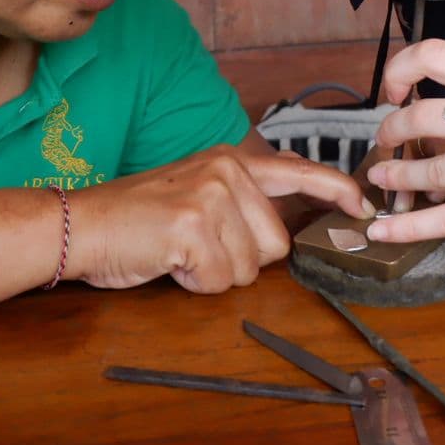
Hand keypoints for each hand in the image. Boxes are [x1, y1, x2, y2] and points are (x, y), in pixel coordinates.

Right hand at [67, 145, 374, 292]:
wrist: (79, 225)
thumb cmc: (135, 220)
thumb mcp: (195, 193)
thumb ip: (241, 201)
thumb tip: (286, 228)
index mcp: (230, 160)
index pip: (300, 171)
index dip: (338, 191)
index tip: (364, 207)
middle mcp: (226, 170)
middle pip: (276, 244)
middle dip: (240, 260)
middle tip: (196, 246)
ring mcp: (210, 196)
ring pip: (249, 268)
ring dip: (213, 274)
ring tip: (178, 252)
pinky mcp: (192, 227)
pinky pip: (218, 281)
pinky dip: (192, 284)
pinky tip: (168, 261)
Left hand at [362, 41, 444, 242]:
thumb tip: (440, 108)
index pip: (435, 55)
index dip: (399, 68)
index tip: (393, 88)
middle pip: (419, 117)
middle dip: (389, 131)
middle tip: (385, 141)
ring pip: (427, 171)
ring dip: (395, 176)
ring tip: (383, 179)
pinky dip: (406, 226)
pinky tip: (382, 229)